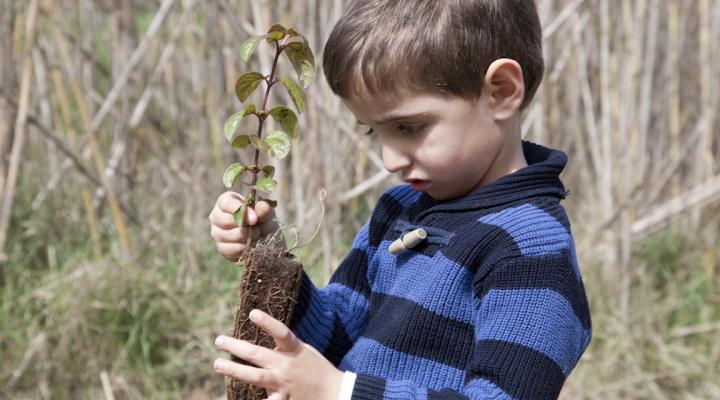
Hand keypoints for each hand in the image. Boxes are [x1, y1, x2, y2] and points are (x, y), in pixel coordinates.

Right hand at [208, 191, 281, 261]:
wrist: (260, 233)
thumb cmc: (259, 217)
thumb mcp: (264, 210)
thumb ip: (264, 209)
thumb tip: (262, 208)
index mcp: (224, 202)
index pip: (226, 204)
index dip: (241, 211)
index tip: (254, 219)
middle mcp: (216, 216)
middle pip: (226, 221)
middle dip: (246, 227)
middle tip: (258, 229)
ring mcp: (216, 233)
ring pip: (229, 236)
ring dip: (246, 238)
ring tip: (257, 236)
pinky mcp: (221, 248)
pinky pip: (230, 250)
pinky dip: (243, 249)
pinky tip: (251, 245)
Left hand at [214, 309, 343, 399]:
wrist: (336, 392)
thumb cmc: (317, 369)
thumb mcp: (304, 352)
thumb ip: (284, 349)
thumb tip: (263, 349)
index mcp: (294, 350)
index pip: (281, 332)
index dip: (267, 323)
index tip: (252, 313)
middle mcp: (287, 365)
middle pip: (258, 354)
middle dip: (236, 347)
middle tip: (219, 340)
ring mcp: (284, 384)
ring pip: (255, 377)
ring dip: (234, 370)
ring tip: (218, 364)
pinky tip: (235, 398)